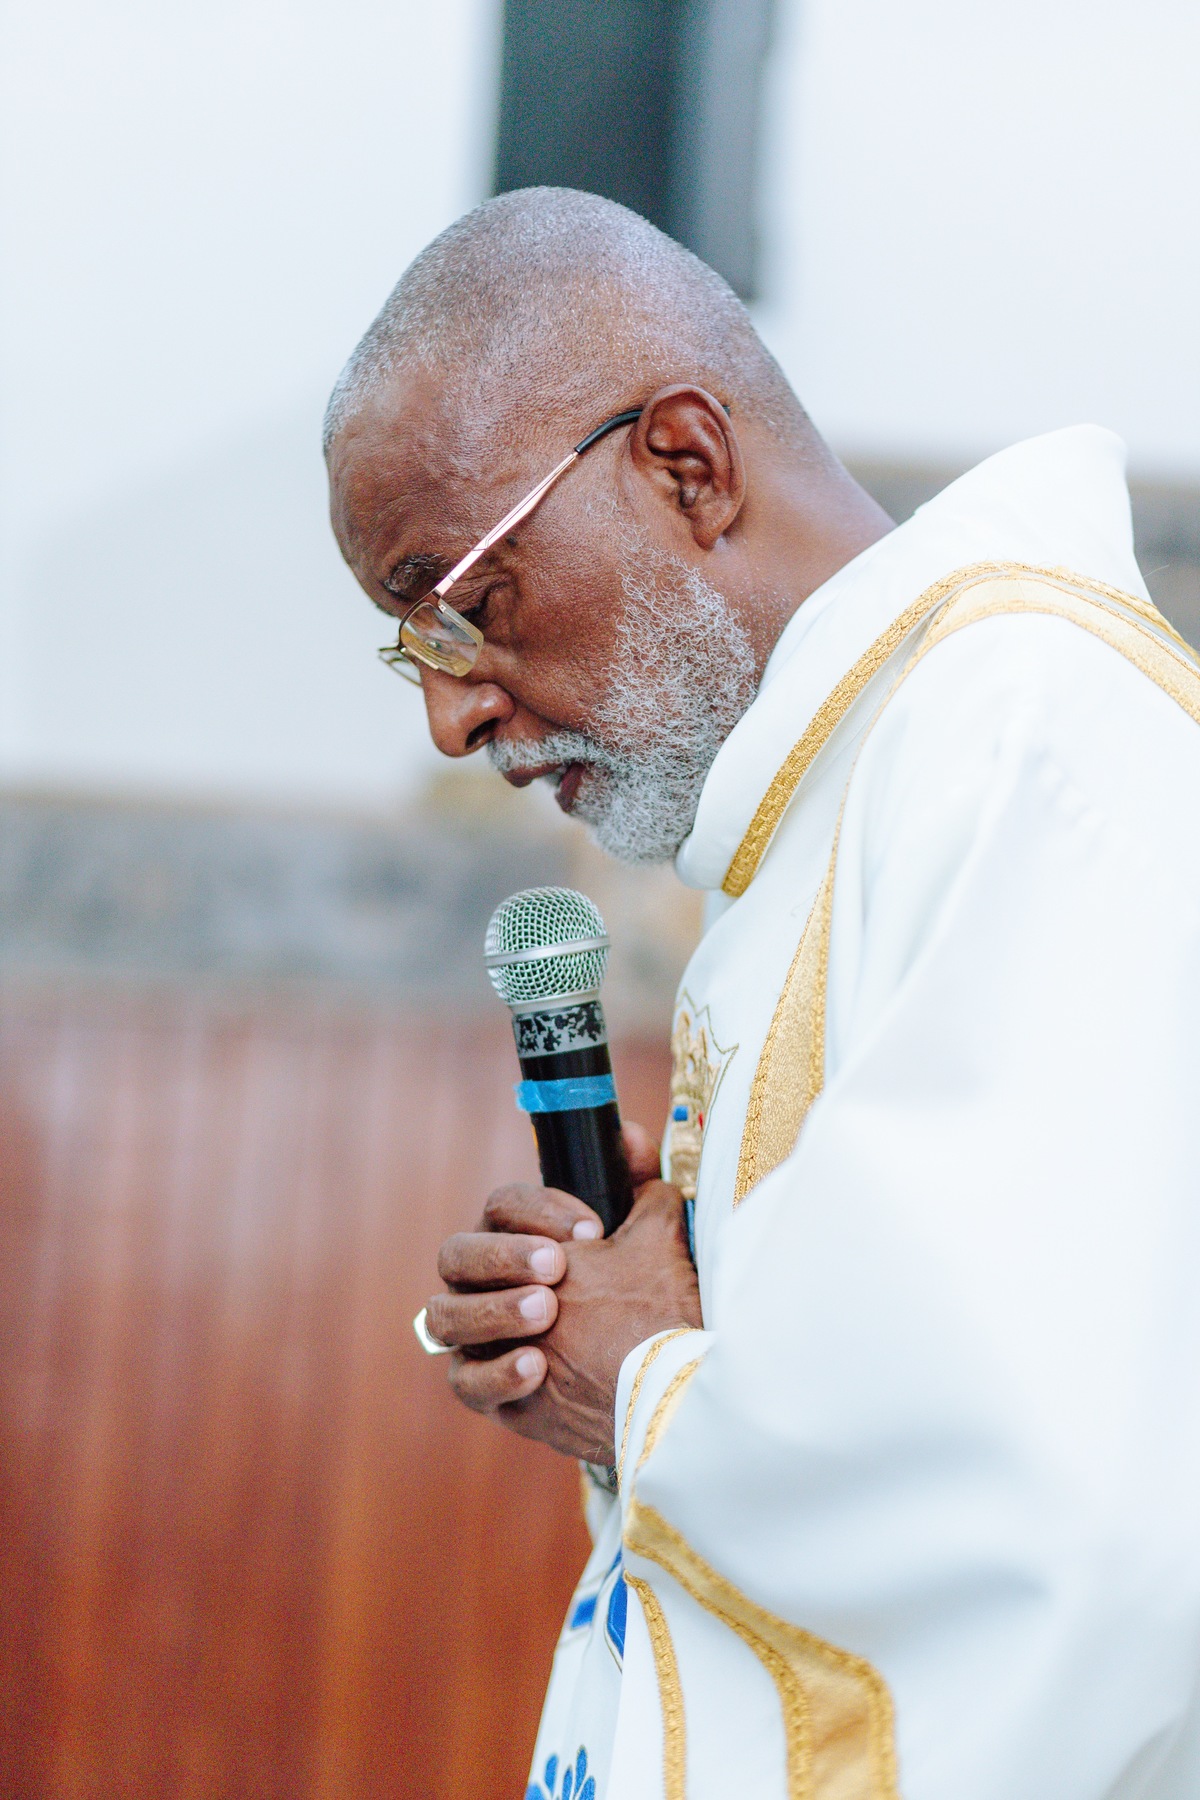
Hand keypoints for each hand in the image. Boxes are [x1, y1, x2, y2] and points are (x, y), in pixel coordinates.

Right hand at [425, 1123, 701, 1463]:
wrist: (658, 1384)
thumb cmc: (646, 1301)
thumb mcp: (652, 1235)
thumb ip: (638, 1181)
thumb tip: (631, 1135)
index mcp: (514, 1235)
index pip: (503, 1206)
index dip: (541, 1211)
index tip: (593, 1231)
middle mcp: (482, 1282)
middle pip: (457, 1254)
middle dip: (504, 1256)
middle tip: (557, 1268)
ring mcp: (475, 1337)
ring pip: (445, 1316)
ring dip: (494, 1311)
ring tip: (546, 1312)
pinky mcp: (483, 1390)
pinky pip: (466, 1382)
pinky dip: (496, 1373)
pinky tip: (537, 1367)